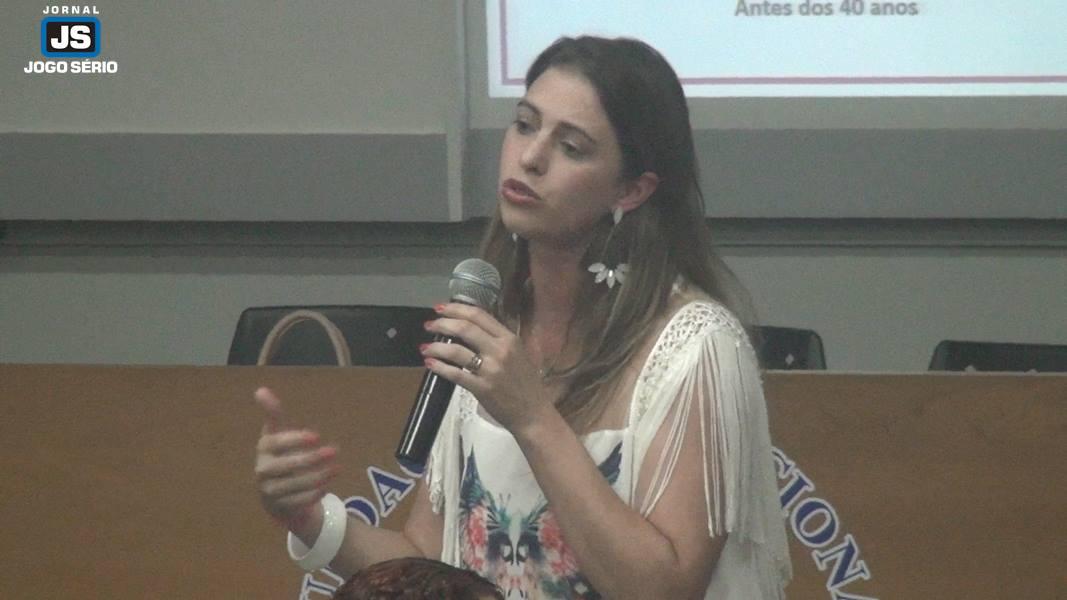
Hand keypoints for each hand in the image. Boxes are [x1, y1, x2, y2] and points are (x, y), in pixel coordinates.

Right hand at [253, 387, 339, 538]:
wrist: (276, 494)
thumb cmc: (280, 457)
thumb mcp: (278, 435)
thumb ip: (273, 414)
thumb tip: (260, 389)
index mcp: (263, 450)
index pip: (274, 443)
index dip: (294, 439)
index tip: (316, 436)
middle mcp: (262, 471)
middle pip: (284, 466)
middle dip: (310, 459)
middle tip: (334, 451)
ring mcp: (269, 491)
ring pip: (293, 485)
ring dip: (317, 477)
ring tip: (336, 468)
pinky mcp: (280, 507)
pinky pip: (297, 502)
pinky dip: (314, 494)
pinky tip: (328, 486)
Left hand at [420, 303, 549, 432]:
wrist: (533, 413)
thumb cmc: (526, 384)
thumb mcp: (518, 354)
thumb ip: (497, 340)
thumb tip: (470, 328)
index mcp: (509, 339)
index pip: (479, 315)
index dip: (456, 309)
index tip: (440, 308)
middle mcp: (500, 350)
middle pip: (465, 328)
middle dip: (442, 324)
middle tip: (428, 325)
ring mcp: (491, 370)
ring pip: (456, 350)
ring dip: (436, 347)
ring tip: (425, 348)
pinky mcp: (482, 388)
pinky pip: (456, 374)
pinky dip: (440, 368)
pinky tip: (430, 364)